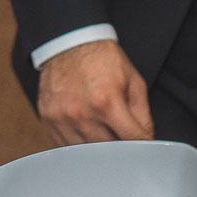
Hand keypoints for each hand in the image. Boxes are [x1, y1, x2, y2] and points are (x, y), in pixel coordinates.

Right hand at [37, 39, 153, 145]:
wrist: (69, 42)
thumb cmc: (102, 59)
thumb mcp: (133, 80)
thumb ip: (143, 114)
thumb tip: (146, 139)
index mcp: (107, 102)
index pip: (132, 140)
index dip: (142, 144)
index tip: (143, 144)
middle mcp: (82, 113)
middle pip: (109, 151)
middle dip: (121, 147)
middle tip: (123, 137)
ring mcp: (62, 118)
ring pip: (87, 153)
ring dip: (99, 148)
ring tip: (104, 133)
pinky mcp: (49, 118)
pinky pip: (66, 146)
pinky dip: (79, 145)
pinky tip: (86, 132)